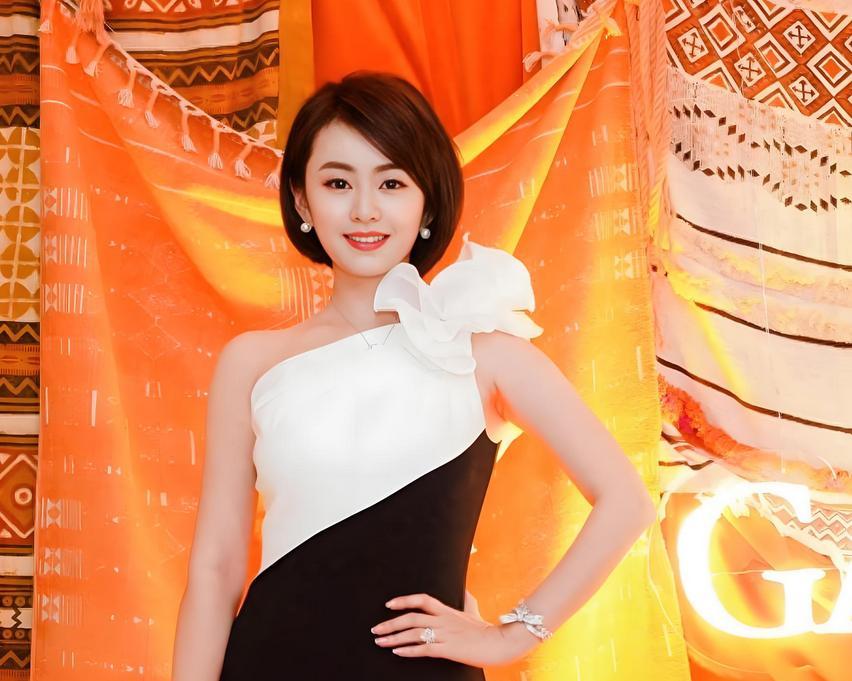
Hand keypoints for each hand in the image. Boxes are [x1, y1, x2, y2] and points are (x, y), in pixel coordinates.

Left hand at [371, 592, 539, 667]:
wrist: (500, 642)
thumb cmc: (486, 629)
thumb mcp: (474, 610)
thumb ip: (467, 600)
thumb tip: (466, 590)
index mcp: (447, 610)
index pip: (421, 599)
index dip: (403, 600)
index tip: (388, 604)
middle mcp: (443, 620)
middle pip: (410, 618)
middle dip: (390, 623)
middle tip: (375, 629)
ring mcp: (445, 634)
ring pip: (413, 633)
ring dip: (393, 637)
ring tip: (379, 642)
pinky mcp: (448, 649)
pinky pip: (423, 649)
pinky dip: (408, 650)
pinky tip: (397, 652)